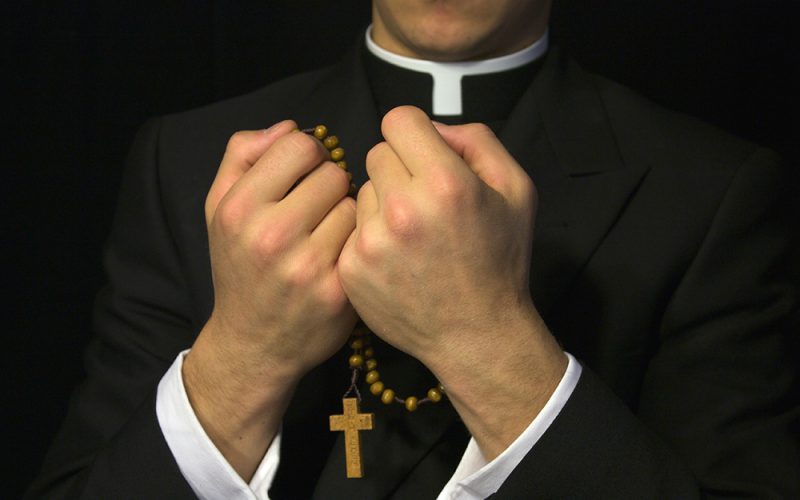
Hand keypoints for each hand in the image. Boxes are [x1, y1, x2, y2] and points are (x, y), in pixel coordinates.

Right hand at [184, 121, 356, 478]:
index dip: (308, 156)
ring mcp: (307, 266)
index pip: (300, 145)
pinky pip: (365, 239)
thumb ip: (243, 155)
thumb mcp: (219, 208)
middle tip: (317, 209)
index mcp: (239, 208)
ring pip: (355, 204)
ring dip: (347, 213)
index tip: (305, 175)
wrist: (254, 343)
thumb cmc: (240, 267)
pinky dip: (357, 242)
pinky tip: (341, 256)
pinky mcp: (338, 290)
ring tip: (327, 234)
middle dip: (329, 185)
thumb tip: (290, 126)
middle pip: (333, 173)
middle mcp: (270, 235)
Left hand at [338, 106, 565, 458]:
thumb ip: (477, 140)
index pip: (398, 119)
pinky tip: (397, 258)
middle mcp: (403, 209)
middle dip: (400, 168)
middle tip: (423, 201)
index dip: (414, 134)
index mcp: (445, 182)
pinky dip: (371, 236)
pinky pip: (352, 227)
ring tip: (412, 235)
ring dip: (383, 203)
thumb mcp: (516, 189)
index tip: (424, 155)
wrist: (477, 334)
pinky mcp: (352, 268)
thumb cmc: (500, 261)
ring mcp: (372, 241)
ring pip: (362, 190)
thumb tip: (432, 128)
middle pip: (377, 153)